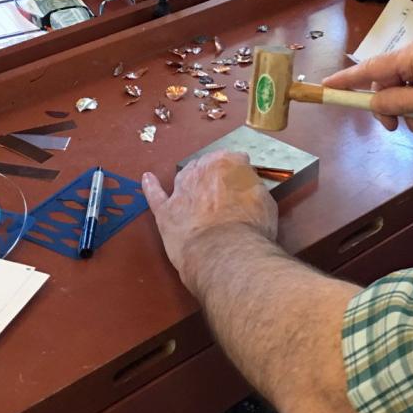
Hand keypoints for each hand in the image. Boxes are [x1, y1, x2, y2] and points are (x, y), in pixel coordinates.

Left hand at [141, 150, 277, 294]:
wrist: (224, 252)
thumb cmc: (250, 227)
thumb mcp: (265, 201)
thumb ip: (253, 187)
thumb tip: (248, 185)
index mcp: (228, 163)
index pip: (234, 159)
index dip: (240, 172)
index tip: (244, 181)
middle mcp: (202, 171)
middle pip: (207, 165)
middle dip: (214, 173)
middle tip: (223, 188)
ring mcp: (181, 190)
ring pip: (184, 176)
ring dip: (191, 178)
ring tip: (197, 184)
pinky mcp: (165, 212)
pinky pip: (155, 195)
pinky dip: (151, 187)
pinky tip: (147, 178)